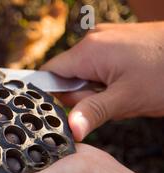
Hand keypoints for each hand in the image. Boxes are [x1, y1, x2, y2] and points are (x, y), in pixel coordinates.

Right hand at [41, 22, 163, 140]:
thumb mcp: (126, 99)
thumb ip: (93, 112)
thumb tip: (70, 129)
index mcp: (89, 51)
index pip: (49, 74)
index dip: (52, 95)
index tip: (66, 110)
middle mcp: (94, 40)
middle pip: (68, 75)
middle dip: (83, 94)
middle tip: (108, 102)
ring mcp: (108, 39)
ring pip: (85, 72)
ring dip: (97, 89)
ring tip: (123, 92)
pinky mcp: (120, 43)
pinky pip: (101, 66)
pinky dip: (108, 80)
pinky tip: (128, 84)